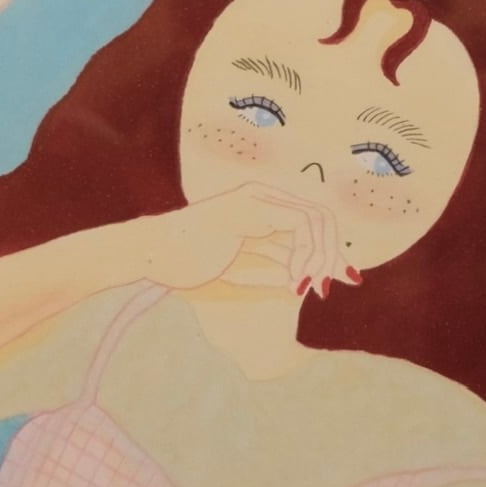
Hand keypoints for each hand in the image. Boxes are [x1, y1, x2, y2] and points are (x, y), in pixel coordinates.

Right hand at [129, 184, 355, 297]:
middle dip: (332, 256)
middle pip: (322, 218)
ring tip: (308, 286)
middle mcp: (265, 198)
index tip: (330, 284)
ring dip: (321, 257)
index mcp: (262, 209)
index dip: (328, 253)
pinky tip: (293, 279)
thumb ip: (271, 272)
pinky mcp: (252, 205)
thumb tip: (300, 285)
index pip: (311, 224)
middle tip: (325, 289)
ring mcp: (259, 197)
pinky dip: (305, 253)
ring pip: (317, 219)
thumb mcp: (239, 271)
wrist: (154, 252)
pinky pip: (301, 222)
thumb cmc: (187, 264)